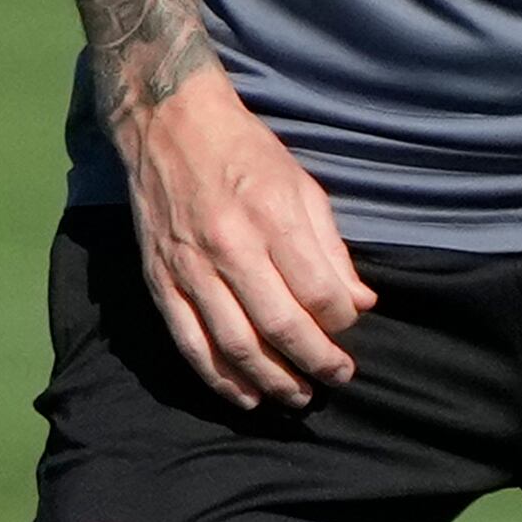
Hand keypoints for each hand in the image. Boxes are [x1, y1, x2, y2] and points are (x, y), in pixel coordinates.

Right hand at [114, 73, 372, 407]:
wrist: (168, 124)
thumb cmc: (244, 152)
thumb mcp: (301, 185)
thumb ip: (331, 249)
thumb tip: (361, 303)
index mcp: (272, 217)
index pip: (319, 292)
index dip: (342, 321)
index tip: (350, 325)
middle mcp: (230, 247)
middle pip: (281, 326)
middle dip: (318, 362)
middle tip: (338, 378)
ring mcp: (191, 268)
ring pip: (236, 346)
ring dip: (273, 381)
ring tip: (299, 397)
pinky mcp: (161, 282)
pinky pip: (191, 344)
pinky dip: (220, 379)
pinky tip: (246, 397)